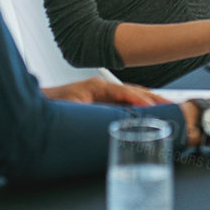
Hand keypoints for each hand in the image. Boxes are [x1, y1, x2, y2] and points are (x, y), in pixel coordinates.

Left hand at [44, 76, 165, 105]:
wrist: (38, 108)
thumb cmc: (53, 107)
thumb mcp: (72, 111)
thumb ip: (92, 115)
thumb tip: (111, 121)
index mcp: (96, 88)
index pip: (123, 91)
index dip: (139, 98)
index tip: (152, 106)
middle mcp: (102, 89)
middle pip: (133, 91)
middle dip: (153, 98)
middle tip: (171, 105)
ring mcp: (104, 94)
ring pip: (132, 95)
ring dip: (149, 102)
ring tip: (168, 107)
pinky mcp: (103, 102)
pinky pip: (126, 102)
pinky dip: (140, 106)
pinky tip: (150, 112)